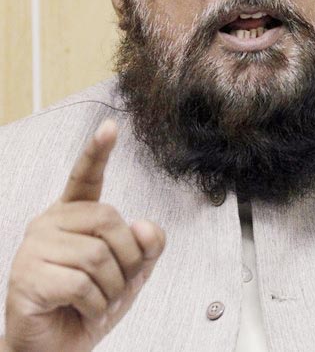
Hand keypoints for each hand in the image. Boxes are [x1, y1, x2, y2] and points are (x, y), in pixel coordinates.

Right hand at [4, 120, 165, 351]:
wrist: (55, 351)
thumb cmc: (89, 306)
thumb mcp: (129, 274)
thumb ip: (144, 247)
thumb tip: (145, 227)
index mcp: (73, 215)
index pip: (86, 176)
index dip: (98, 151)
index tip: (111, 127)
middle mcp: (50, 222)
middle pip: (109, 220)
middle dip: (127, 259)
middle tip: (117, 285)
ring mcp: (35, 247)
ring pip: (98, 254)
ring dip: (112, 288)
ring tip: (98, 302)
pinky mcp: (27, 276)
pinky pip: (82, 283)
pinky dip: (95, 305)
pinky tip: (82, 311)